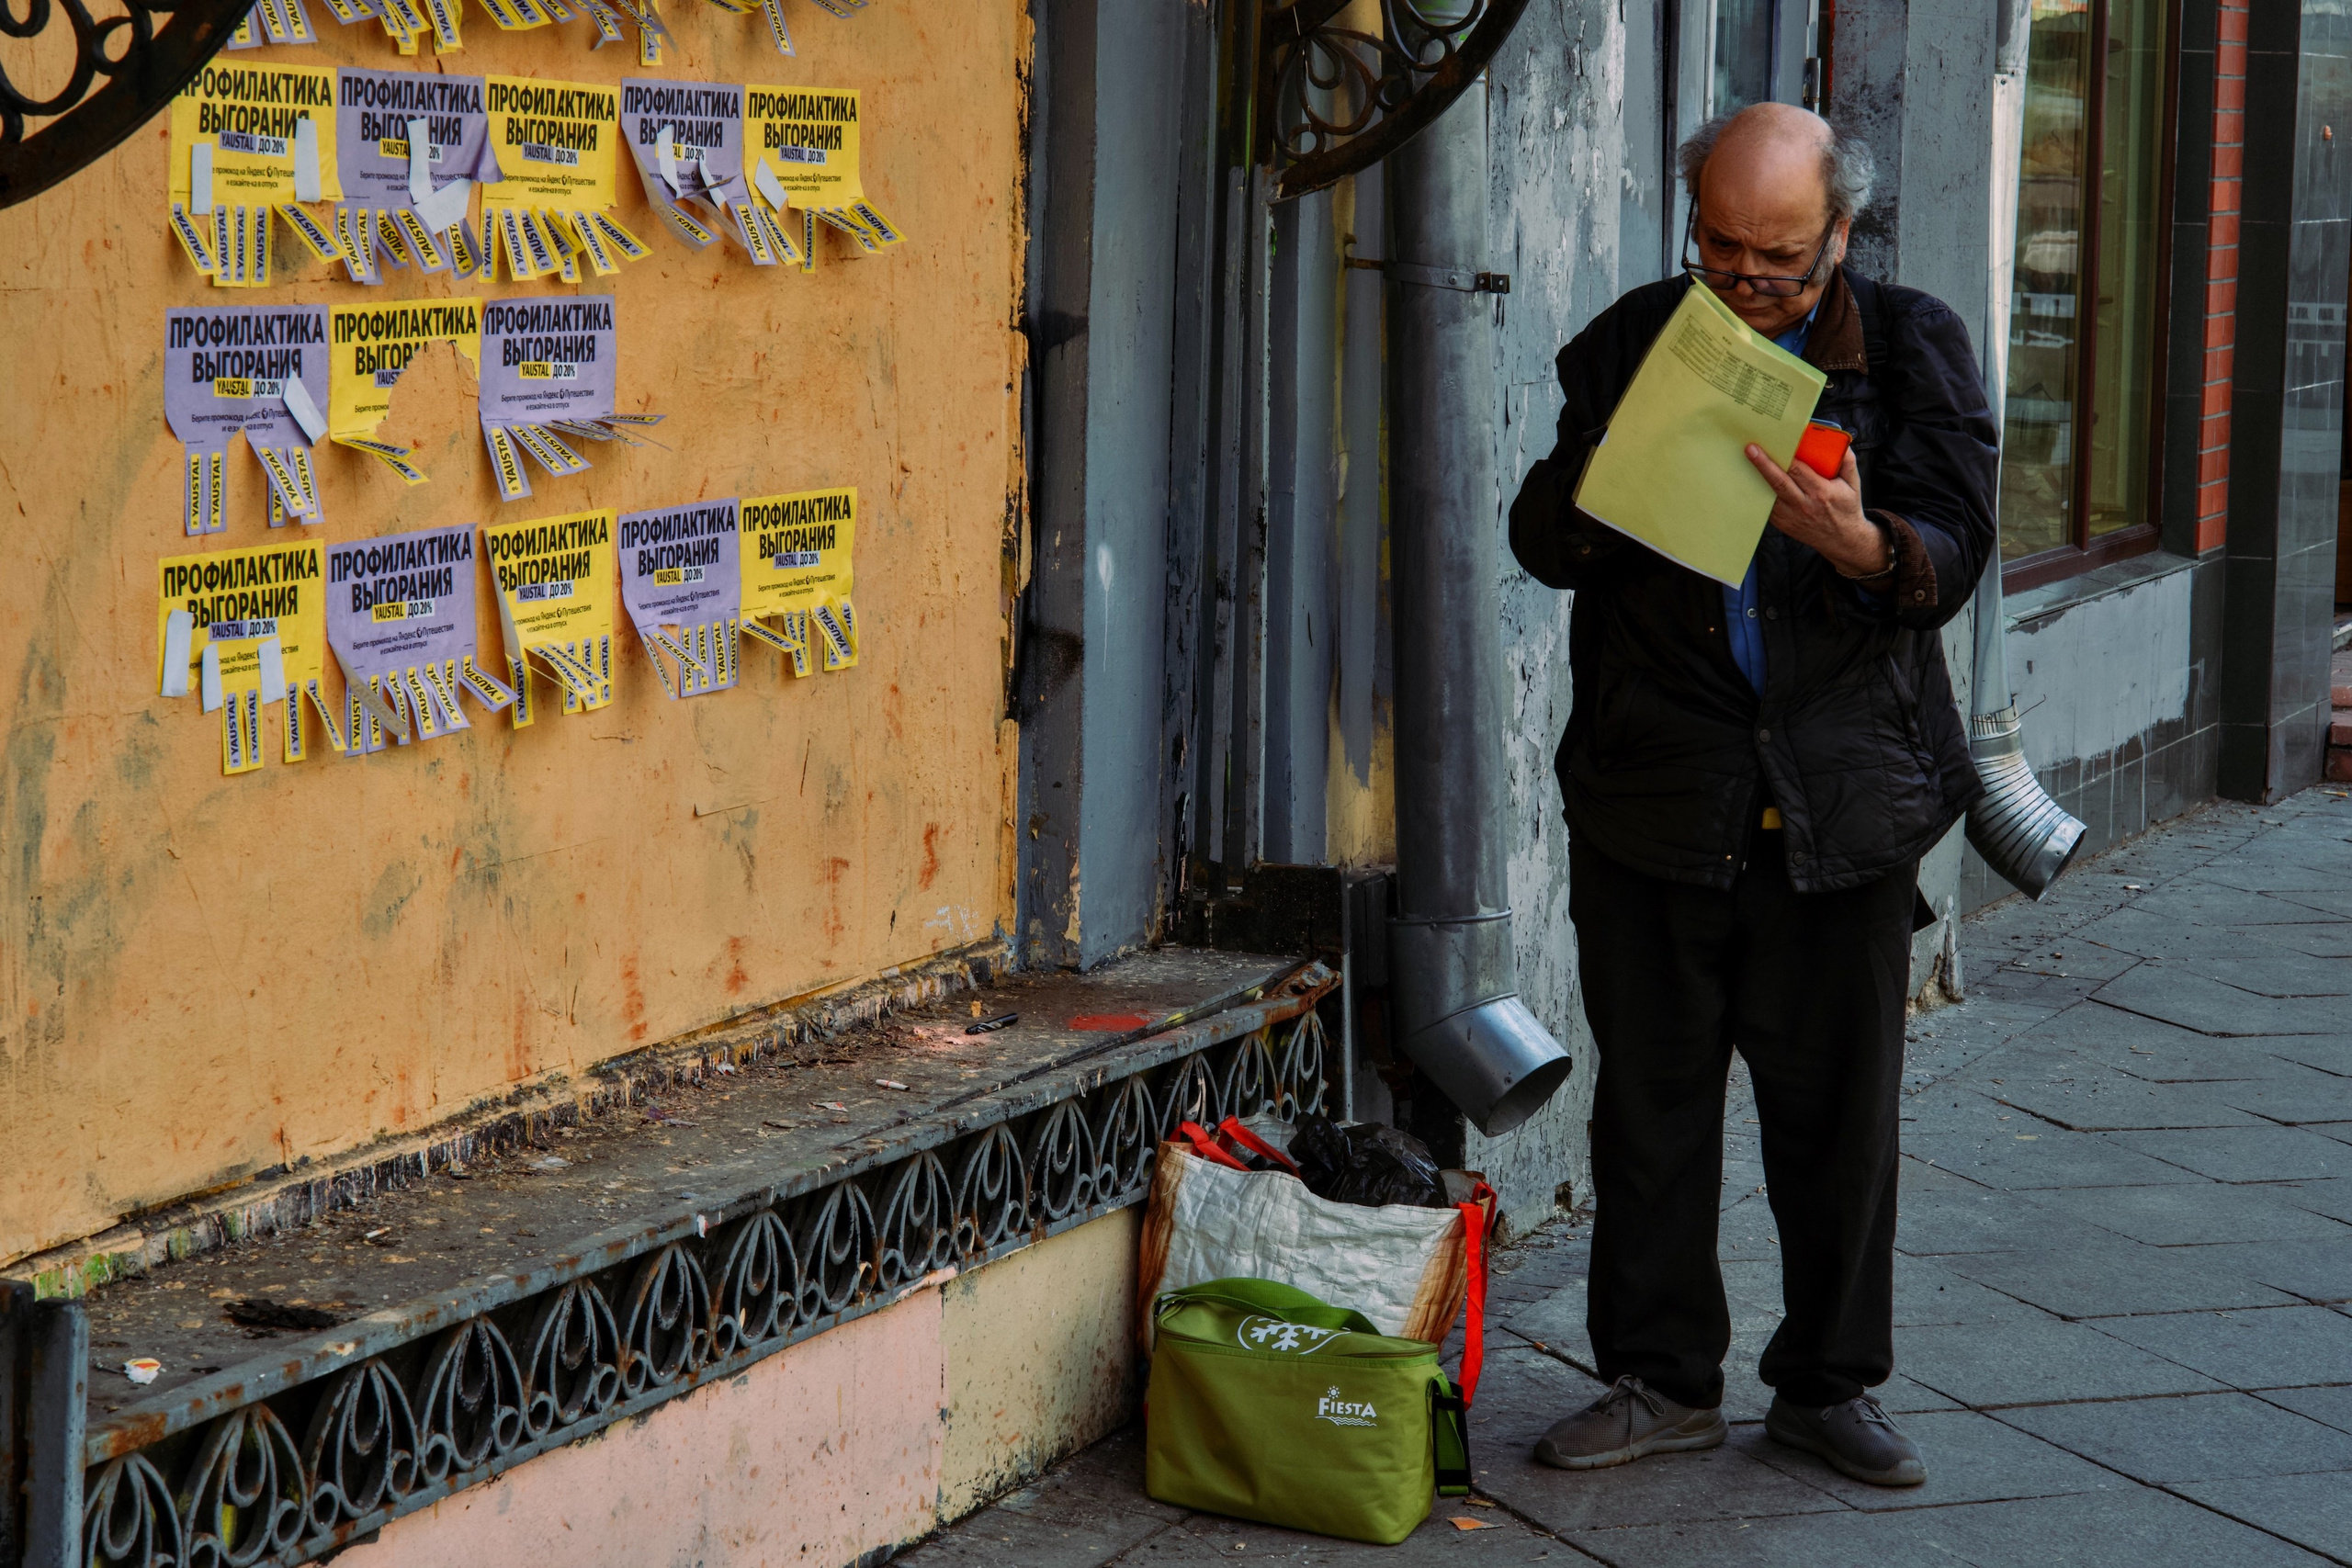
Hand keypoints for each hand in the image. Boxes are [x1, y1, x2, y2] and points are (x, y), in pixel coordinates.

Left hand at [1743, 444, 1887, 576]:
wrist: (1842, 540)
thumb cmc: (1846, 508)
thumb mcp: (1854, 484)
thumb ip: (1848, 462)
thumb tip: (1841, 442)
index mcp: (1821, 492)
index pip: (1798, 471)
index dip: (1785, 457)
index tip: (1774, 445)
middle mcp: (1804, 505)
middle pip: (1779, 482)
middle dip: (1763, 465)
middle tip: (1750, 449)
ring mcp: (1790, 516)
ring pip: (1769, 495)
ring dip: (1757, 479)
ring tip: (1747, 462)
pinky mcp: (1782, 524)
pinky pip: (1768, 506)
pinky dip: (1761, 493)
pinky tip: (1754, 480)